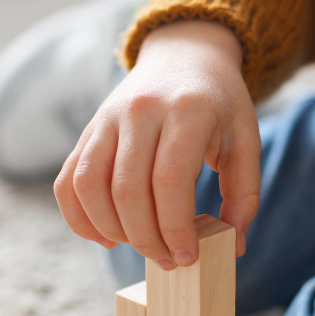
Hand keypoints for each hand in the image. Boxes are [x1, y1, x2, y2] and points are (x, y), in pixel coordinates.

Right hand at [54, 20, 259, 268]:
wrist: (184, 55)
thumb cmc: (219, 105)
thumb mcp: (246, 140)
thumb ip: (244, 195)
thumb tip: (233, 246)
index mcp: (187, 110)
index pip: (169, 180)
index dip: (174, 227)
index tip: (186, 256)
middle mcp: (141, 111)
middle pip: (127, 189)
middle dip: (145, 238)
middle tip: (166, 260)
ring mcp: (107, 119)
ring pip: (90, 187)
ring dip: (111, 230)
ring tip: (139, 246)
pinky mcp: (88, 131)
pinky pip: (68, 181)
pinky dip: (79, 217)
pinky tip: (105, 236)